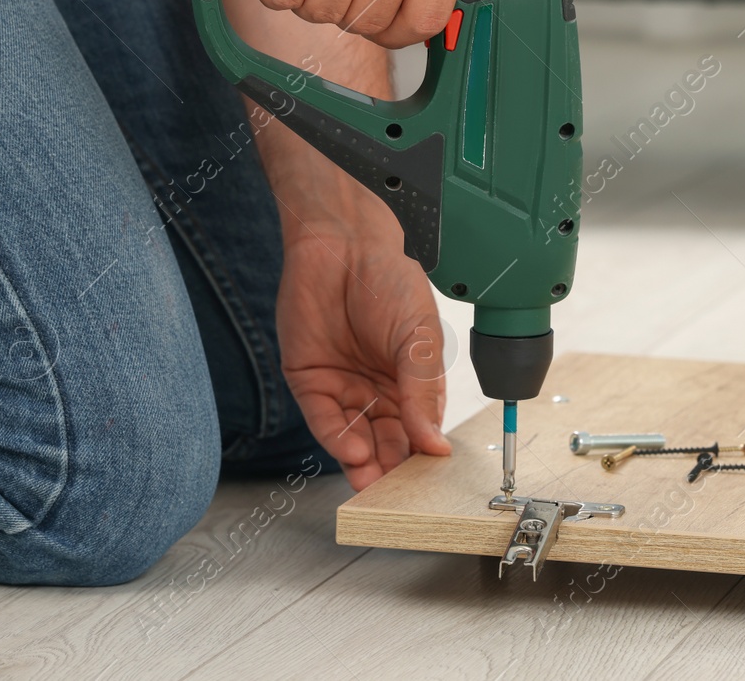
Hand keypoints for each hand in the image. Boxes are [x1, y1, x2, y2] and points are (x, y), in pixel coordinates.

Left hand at [274, 178, 452, 490]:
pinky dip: (337, 439)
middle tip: (399, 500)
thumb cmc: (389, 280)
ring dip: (365, 465)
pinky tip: (354, 452)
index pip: (419, 433)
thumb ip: (423, 392)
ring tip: (375, 488)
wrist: (341, 244)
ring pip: (355, 439)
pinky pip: (323, 419)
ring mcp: (343, 387)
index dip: (423, 460)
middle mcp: (377, 390)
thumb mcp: (420, 337)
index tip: (429, 487)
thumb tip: (435, 444)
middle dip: (392, 472)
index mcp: (412, 382)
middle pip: (386, 444)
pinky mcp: (309, 381)